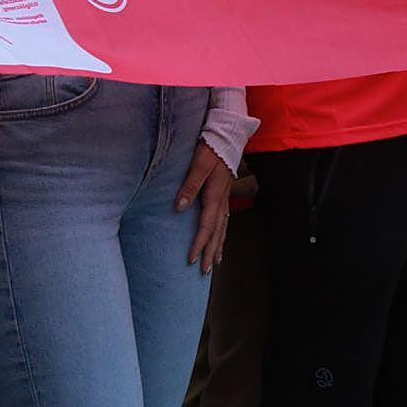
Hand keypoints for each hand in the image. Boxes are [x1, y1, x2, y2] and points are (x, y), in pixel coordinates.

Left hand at [175, 141, 232, 273]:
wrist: (227, 135)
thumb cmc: (211, 148)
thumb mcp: (198, 164)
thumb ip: (189, 185)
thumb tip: (179, 207)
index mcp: (214, 195)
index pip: (206, 226)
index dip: (199, 244)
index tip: (192, 260)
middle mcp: (222, 200)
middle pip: (217, 232)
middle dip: (211, 252)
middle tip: (205, 271)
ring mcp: (225, 197)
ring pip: (223, 228)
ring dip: (218, 246)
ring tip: (215, 263)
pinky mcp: (224, 194)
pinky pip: (225, 220)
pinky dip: (222, 234)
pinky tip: (220, 240)